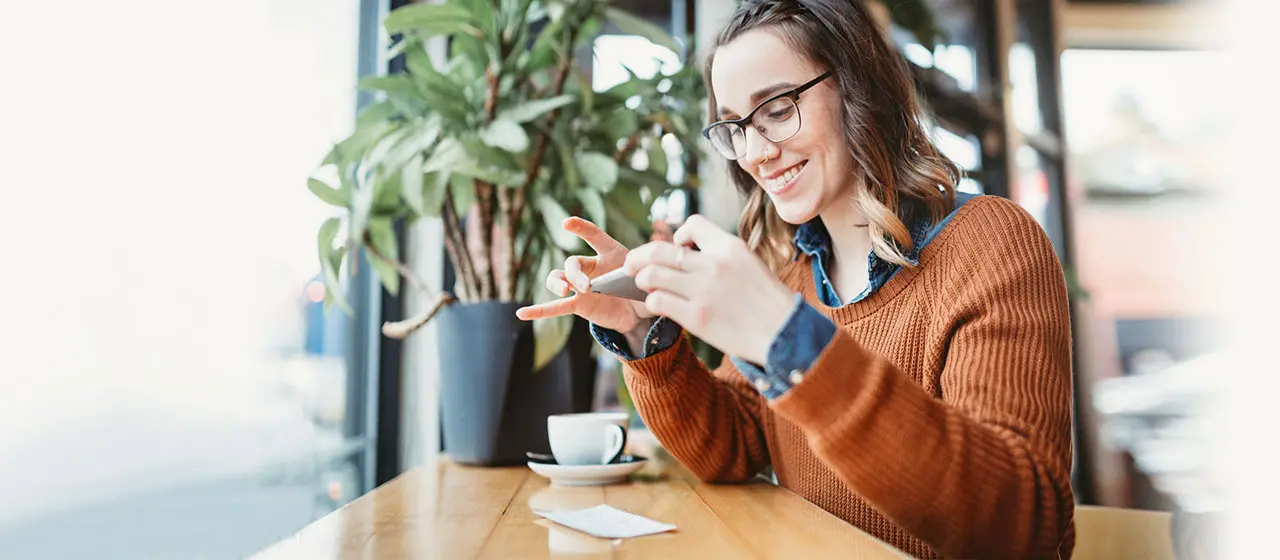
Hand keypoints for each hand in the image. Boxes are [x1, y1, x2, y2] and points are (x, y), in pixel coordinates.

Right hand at [515, 217, 653, 331]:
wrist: (639, 311)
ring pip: (559, 279)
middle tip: (586, 287)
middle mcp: (591, 267)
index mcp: (610, 253)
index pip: (594, 235)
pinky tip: (521, 314)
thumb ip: (650, 276)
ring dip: (558, 284)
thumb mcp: (651, 278)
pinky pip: (556, 307)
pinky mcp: (579, 305)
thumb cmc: (643, 286)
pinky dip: (539, 310)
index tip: (567, 223)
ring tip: (564, 291)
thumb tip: (654, 281)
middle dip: (575, 274)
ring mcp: (581, 286)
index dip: (581, 227)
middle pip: (572, 263)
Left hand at [625, 215, 795, 364]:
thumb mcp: (752, 264)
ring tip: (644, 285)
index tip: (677, 248)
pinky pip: (658, 302)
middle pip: (658, 250)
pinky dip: (651, 301)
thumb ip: (721, 256)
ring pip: (652, 275)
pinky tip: (657, 305)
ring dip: (642, 279)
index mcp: (731, 247)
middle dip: (638, 256)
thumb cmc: (769, 303)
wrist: (785, 334)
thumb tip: (687, 254)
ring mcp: (704, 291)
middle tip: (630, 264)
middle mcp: (714, 265)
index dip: (678, 235)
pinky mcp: (697, 318)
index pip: (692, 224)